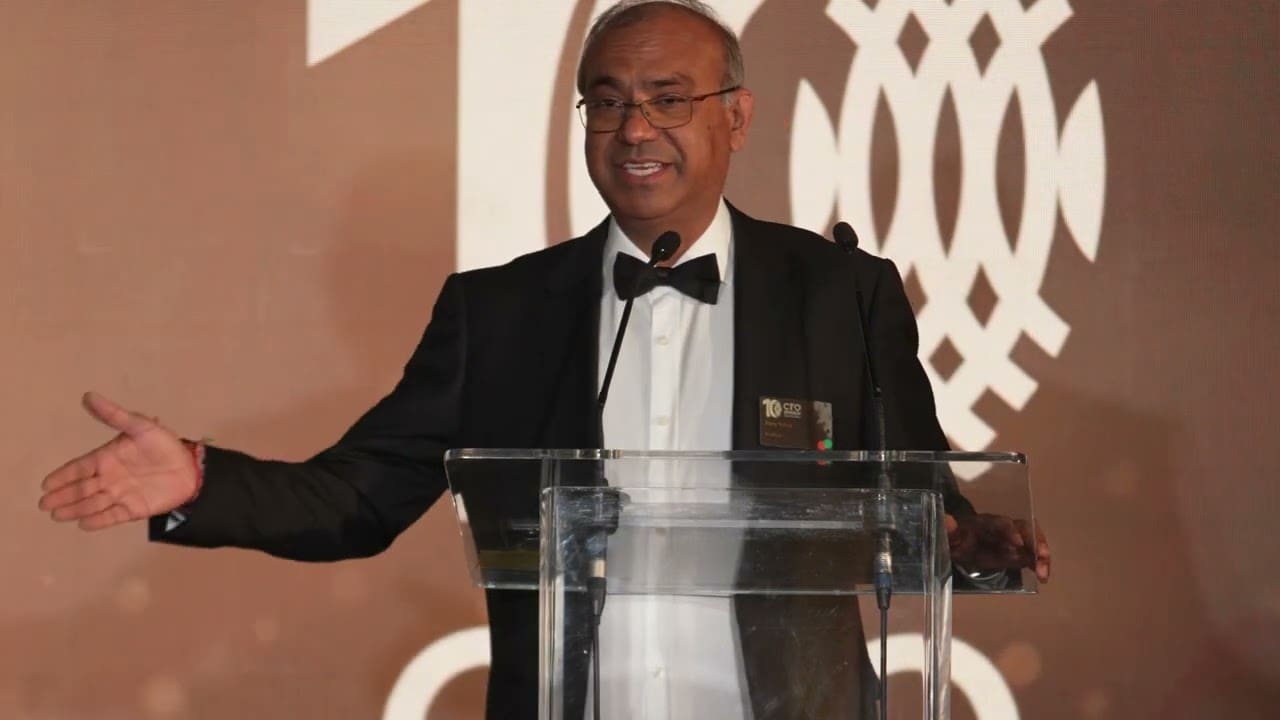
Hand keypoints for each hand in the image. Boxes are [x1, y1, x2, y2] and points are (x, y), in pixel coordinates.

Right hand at [38, 392, 198, 530]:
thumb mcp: (141, 426)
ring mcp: (120, 495)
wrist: (190, 466)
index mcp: (107, 458)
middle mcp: (109, 478)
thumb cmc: (164, 444)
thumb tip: (89, 395)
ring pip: (92, 503)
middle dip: (63, 496)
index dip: (63, 476)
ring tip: (57, 515)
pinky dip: (98, 521)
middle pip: (81, 488)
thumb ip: (115, 415)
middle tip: (44, 504)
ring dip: (75, 509)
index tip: (46, 484)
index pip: (79, 468)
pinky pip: (112, 516)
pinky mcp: (133, 509)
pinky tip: (84, 524)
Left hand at [945, 513, 1050, 583]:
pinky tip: (1043, 578)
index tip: (1017, 544)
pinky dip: (1040, 566)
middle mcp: (1004, 528)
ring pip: (1033, 542)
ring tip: (1044, 574)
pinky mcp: (1018, 554)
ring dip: (1042, 556)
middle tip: (1042, 556)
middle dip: (1035, 541)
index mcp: (986, 523)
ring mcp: (1013, 541)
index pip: (1002, 523)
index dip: (1011, 531)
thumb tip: (948, 521)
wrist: (959, 546)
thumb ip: (948, 531)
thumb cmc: (955, 540)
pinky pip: (1033, 557)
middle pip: (1025, 529)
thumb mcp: (949, 537)